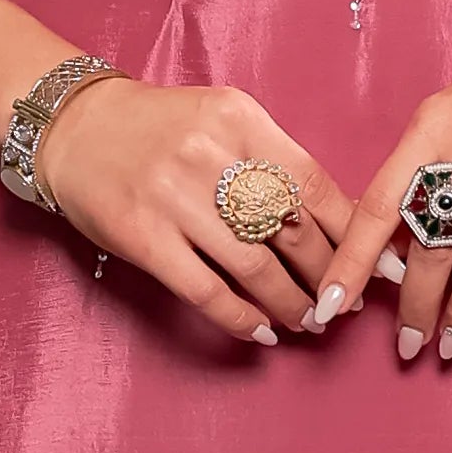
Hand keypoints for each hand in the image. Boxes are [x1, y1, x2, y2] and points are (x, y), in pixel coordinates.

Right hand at [33, 76, 354, 346]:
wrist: (75, 128)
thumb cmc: (159, 130)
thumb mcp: (222, 122)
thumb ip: (272, 161)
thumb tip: (337, 223)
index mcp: (241, 120)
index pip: (315, 185)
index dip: (352, 234)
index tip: (376, 266)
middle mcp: (211, 154)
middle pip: (291, 229)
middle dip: (330, 276)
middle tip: (346, 304)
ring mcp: (174, 197)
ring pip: (256, 267)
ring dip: (291, 304)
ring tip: (309, 321)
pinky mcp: (143, 236)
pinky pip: (206, 291)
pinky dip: (242, 318)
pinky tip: (262, 331)